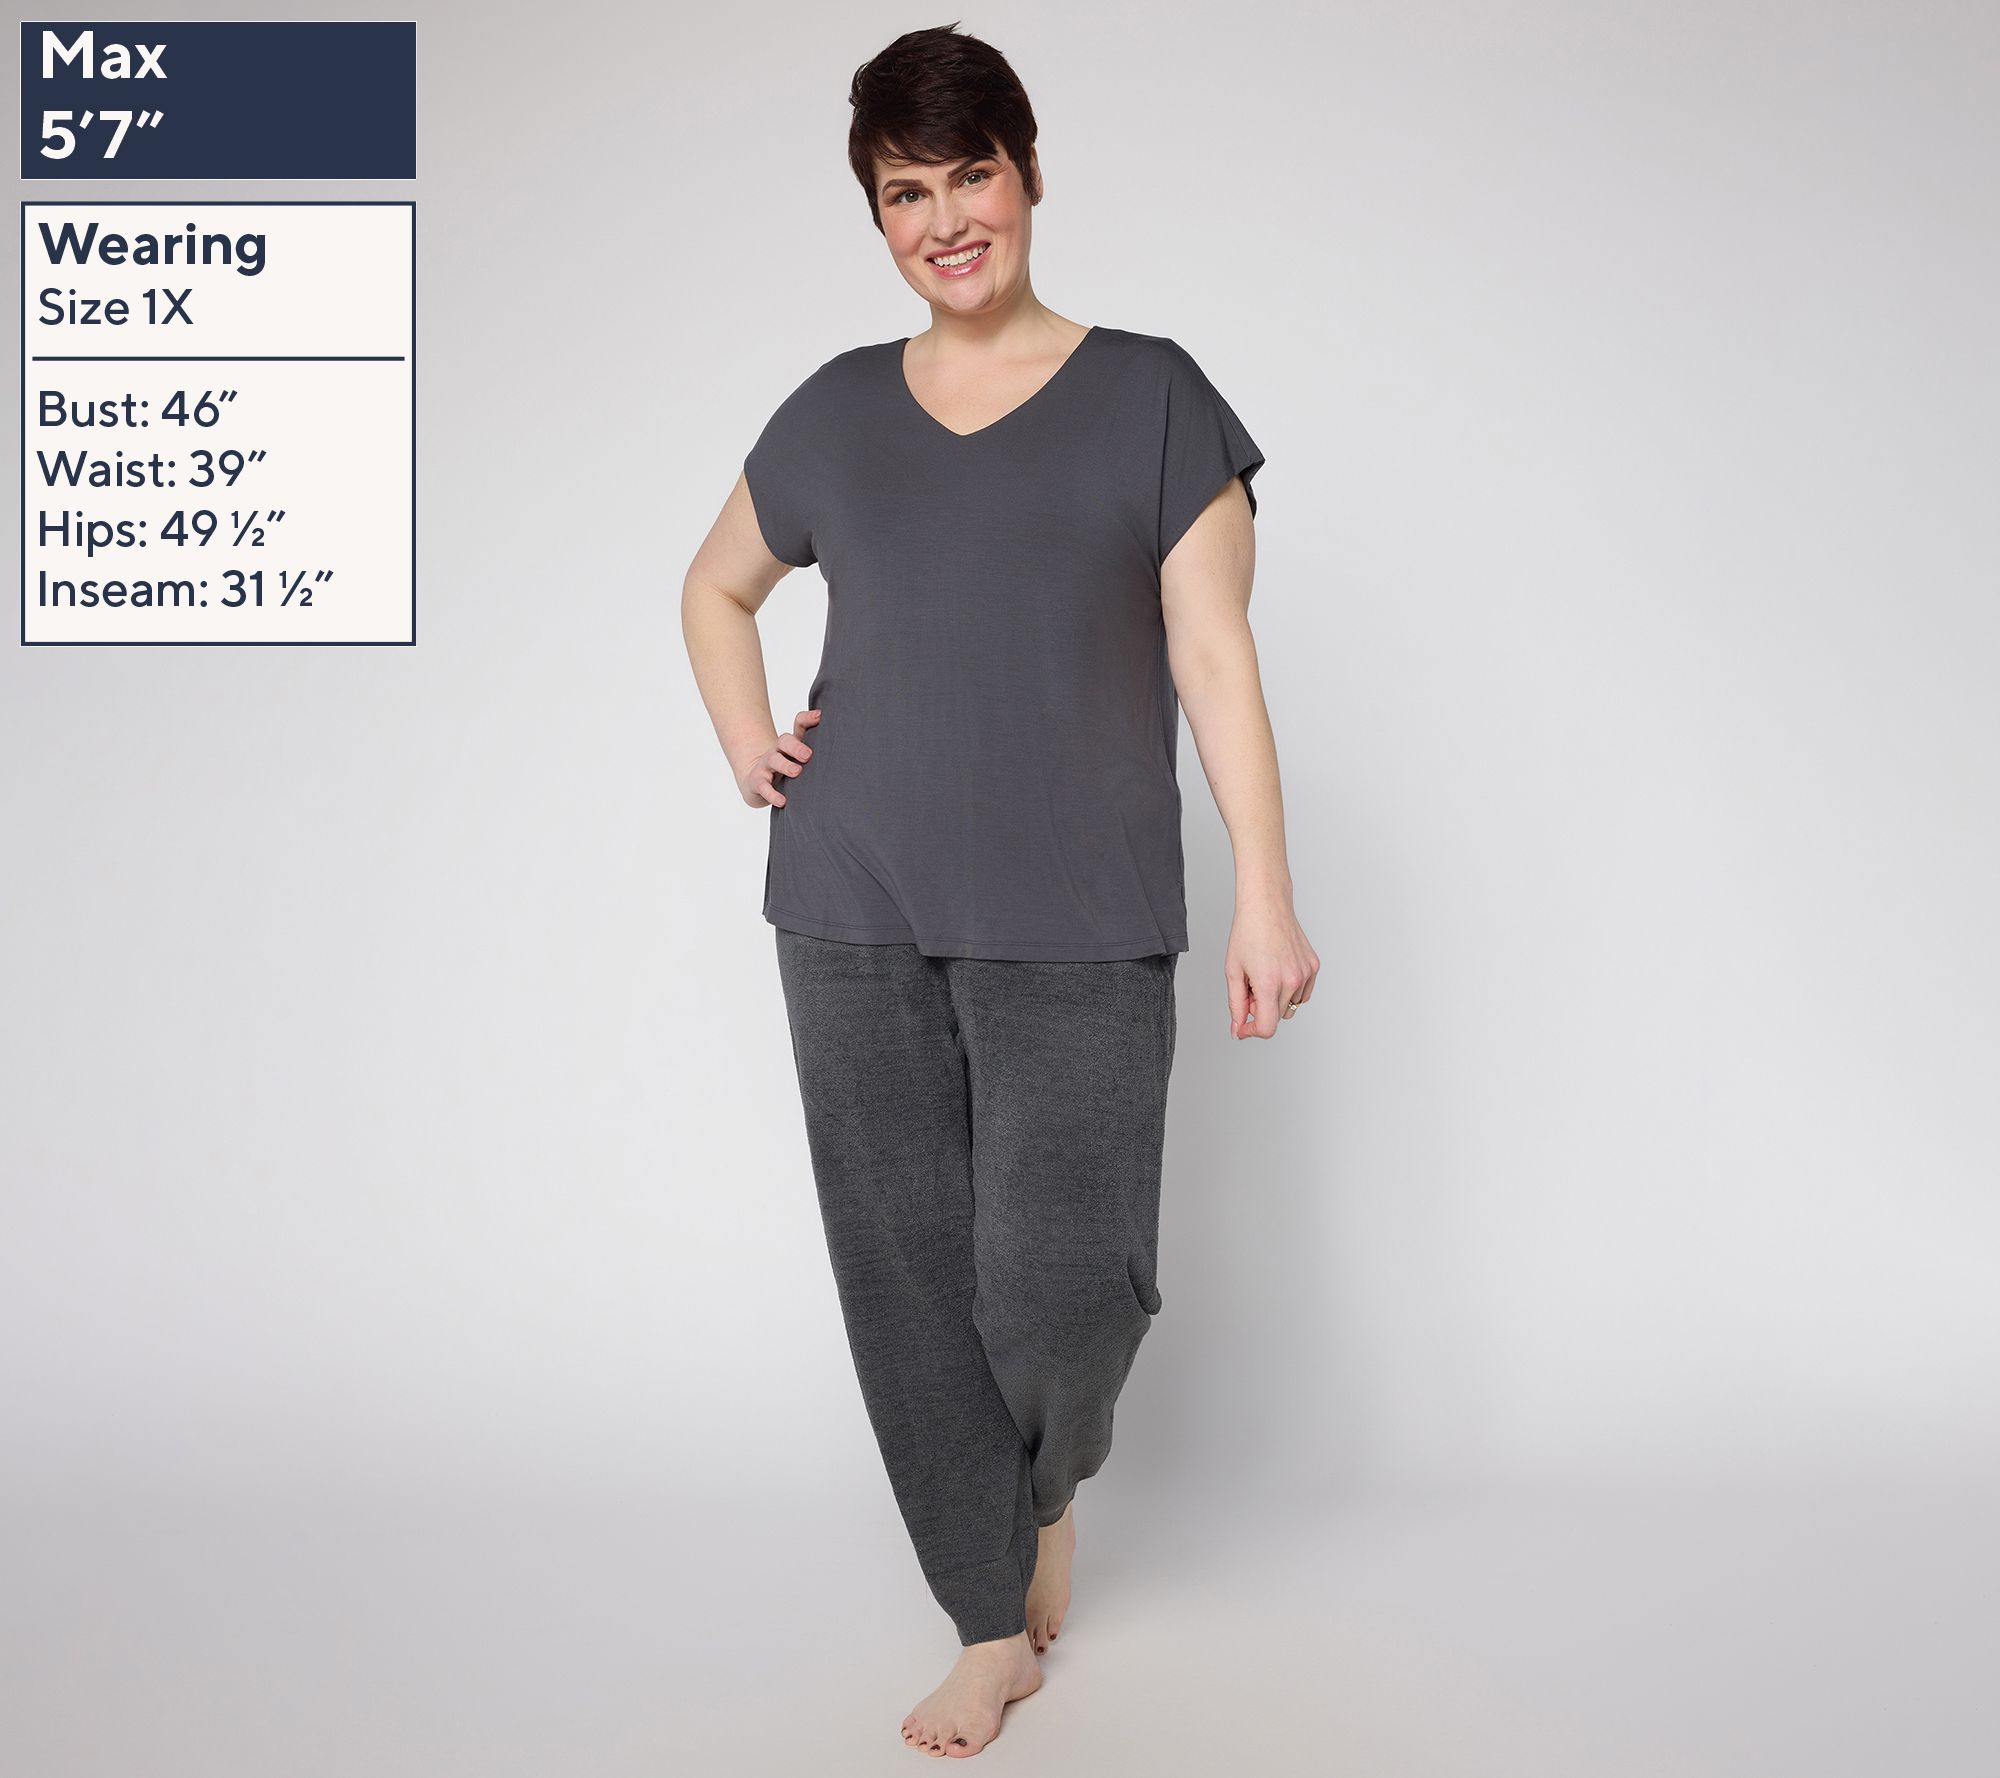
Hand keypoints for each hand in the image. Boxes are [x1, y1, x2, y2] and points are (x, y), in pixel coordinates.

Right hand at [736, 707, 820, 808]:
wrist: (755, 782)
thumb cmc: (784, 768)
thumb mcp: (798, 758)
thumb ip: (814, 746)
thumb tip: (829, 729)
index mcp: (790, 744)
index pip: (798, 726)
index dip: (807, 719)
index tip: (818, 717)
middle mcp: (778, 751)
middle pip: (784, 741)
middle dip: (796, 746)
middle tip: (808, 755)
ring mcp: (766, 766)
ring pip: (774, 761)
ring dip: (785, 765)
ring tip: (796, 772)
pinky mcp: (757, 783)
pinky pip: (764, 788)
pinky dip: (772, 794)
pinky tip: (782, 801)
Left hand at [1226, 891, 1319, 1039]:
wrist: (1267, 906)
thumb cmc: (1247, 933)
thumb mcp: (1233, 971)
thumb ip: (1236, 1005)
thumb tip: (1238, 1029)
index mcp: (1270, 983)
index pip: (1267, 1027)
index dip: (1252, 1032)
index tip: (1243, 1026)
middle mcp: (1292, 980)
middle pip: (1277, 1017)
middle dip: (1261, 1009)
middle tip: (1250, 986)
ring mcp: (1306, 973)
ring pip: (1290, 1007)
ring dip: (1276, 1000)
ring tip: (1264, 975)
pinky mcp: (1314, 967)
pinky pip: (1302, 994)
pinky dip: (1290, 990)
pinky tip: (1278, 970)